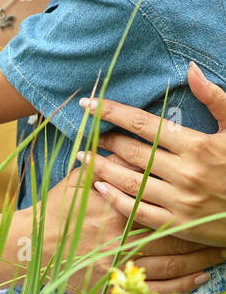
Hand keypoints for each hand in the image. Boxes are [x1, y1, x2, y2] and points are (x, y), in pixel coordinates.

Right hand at [46, 167, 219, 292]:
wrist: (33, 246)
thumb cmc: (56, 211)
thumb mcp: (76, 182)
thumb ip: (105, 166)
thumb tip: (129, 146)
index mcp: (114, 207)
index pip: (160, 200)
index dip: (187, 198)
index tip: (209, 195)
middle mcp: (122, 235)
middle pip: (174, 233)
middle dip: (202, 231)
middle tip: (224, 226)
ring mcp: (122, 263)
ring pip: (173, 262)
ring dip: (200, 258)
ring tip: (220, 251)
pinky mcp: (119, 284)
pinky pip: (160, 288)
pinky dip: (184, 284)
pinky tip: (200, 277)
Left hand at [83, 63, 225, 247]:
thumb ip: (215, 99)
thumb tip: (190, 68)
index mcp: (198, 147)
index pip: (143, 124)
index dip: (111, 112)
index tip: (87, 105)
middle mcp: (186, 173)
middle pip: (131, 152)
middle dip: (105, 140)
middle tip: (90, 133)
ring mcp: (182, 202)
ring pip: (129, 181)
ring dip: (101, 168)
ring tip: (82, 157)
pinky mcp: (180, 225)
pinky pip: (139, 212)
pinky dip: (115, 199)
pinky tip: (99, 187)